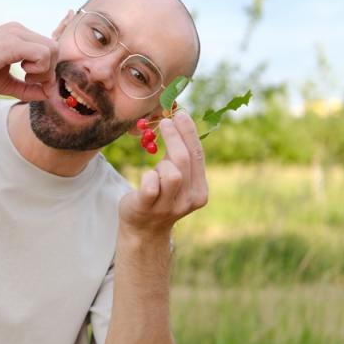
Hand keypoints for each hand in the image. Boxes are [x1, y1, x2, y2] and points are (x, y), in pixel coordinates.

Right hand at [0, 22, 57, 100]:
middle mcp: (19, 30)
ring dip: (45, 70)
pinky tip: (22, 73)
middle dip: (48, 71)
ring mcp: (16, 34)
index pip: (47, 48)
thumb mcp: (3, 82)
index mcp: (17, 35)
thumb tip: (46, 95)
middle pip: (54, 48)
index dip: (47, 68)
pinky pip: (43, 54)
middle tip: (30, 82)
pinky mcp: (13, 43)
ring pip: (52, 50)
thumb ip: (24, 88)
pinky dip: (39, 69)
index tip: (33, 83)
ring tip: (25, 78)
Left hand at [118, 111, 208, 240]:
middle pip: (184, 160)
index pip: (198, 156)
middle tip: (164, 122)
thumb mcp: (176, 178)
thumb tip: (178, 118)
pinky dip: (147, 176)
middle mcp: (189, 200)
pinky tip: (147, 177)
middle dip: (174, 137)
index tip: (181, 114)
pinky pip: (150, 184)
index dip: (190, 133)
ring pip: (171, 173)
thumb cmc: (159, 196)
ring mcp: (169, 206)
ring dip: (161, 163)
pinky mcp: (148, 207)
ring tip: (156, 168)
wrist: (143, 229)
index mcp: (200, 191)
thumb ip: (180, 156)